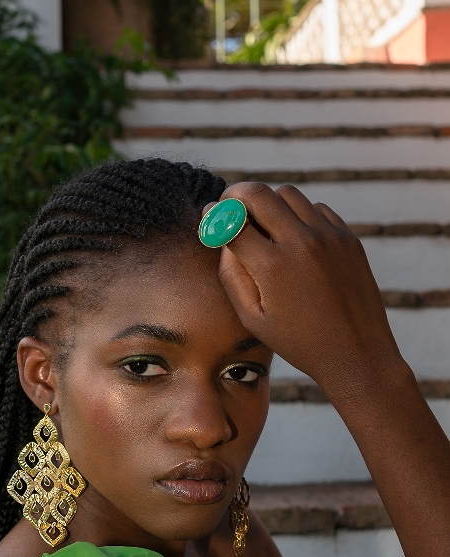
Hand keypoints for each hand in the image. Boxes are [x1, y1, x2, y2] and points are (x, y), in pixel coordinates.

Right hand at [208, 183, 402, 395]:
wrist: (356, 353)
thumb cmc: (298, 341)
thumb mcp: (252, 318)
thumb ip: (232, 276)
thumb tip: (224, 238)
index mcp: (271, 267)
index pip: (231, 221)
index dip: (214, 216)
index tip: (209, 215)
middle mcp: (301, 243)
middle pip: (258, 193)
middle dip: (237, 195)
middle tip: (230, 206)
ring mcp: (328, 236)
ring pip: (288, 194)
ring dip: (269, 203)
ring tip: (263, 224)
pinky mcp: (348, 238)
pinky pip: (316, 208)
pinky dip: (299, 216)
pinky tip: (294, 239)